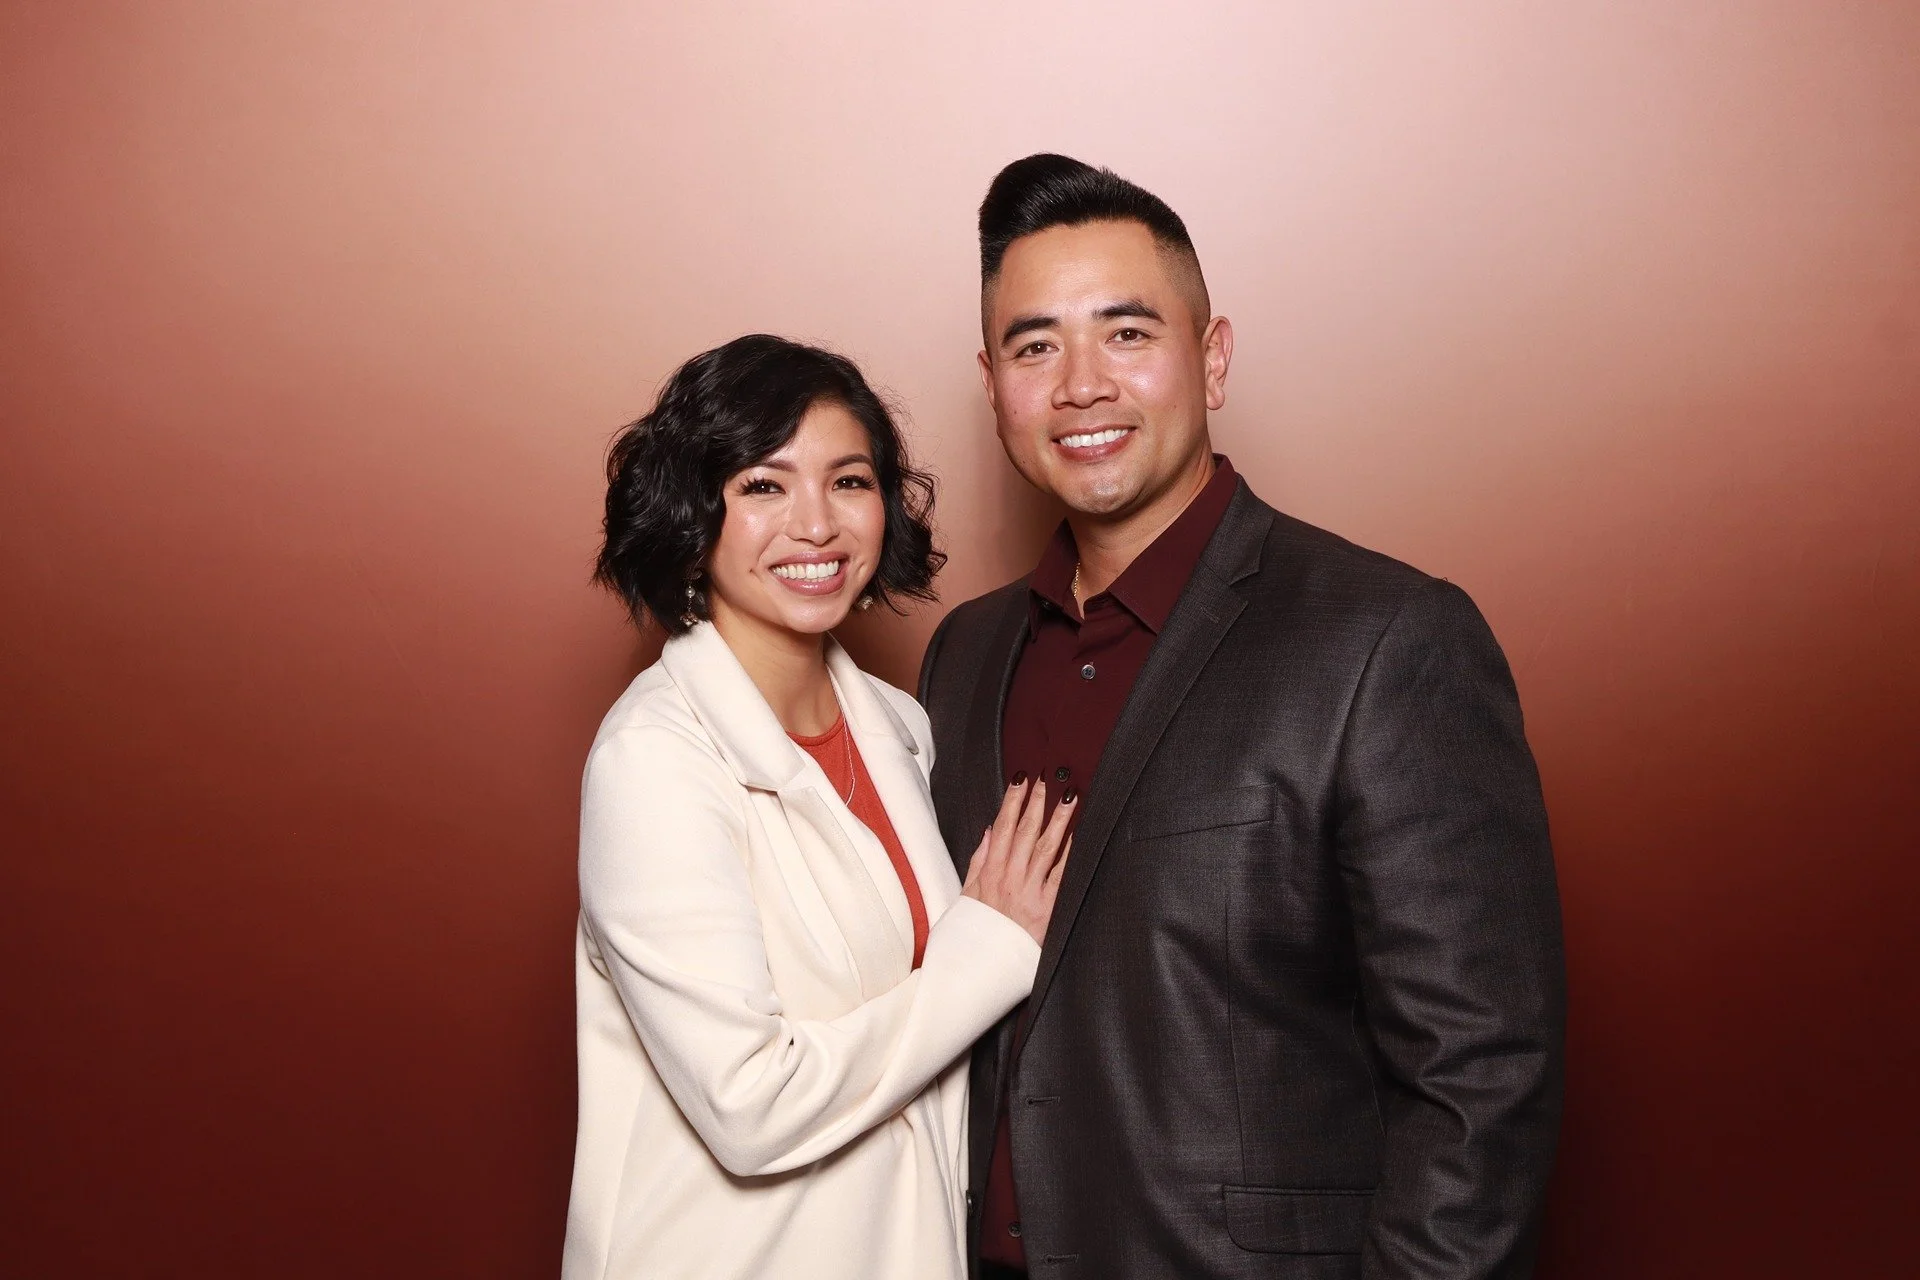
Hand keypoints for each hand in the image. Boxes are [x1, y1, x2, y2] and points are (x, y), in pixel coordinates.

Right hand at [960, 776, 1073, 946]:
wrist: (978, 968)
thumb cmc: (973, 933)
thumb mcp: (966, 895)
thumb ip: (978, 861)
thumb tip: (988, 832)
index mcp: (989, 872)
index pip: (1002, 828)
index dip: (1012, 802)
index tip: (1021, 780)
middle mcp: (1009, 878)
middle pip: (1025, 832)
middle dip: (1036, 802)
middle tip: (1047, 778)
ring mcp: (1028, 893)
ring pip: (1046, 848)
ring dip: (1058, 820)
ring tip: (1069, 798)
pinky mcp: (1046, 910)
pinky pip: (1060, 876)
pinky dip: (1068, 854)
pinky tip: (1075, 835)